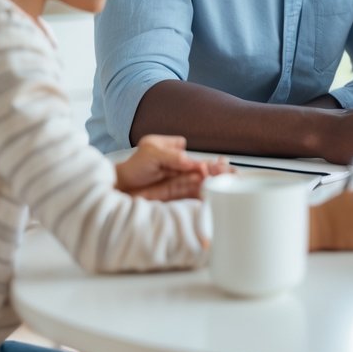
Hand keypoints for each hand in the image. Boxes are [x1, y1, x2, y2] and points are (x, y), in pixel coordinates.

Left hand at [115, 135, 230, 200]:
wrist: (119, 186)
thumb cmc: (133, 166)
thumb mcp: (152, 152)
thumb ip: (174, 156)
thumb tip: (194, 163)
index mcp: (177, 154)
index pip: (199, 159)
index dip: (211, 164)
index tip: (219, 166)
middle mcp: (181, 170)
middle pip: (206, 173)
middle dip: (220, 174)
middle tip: (233, 176)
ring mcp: (180, 184)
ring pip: (203, 185)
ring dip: (214, 186)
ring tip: (227, 186)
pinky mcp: (176, 196)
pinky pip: (194, 197)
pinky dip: (205, 198)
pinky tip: (214, 199)